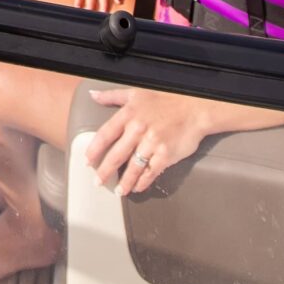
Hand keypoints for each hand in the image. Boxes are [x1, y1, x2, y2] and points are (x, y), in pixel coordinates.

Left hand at [84, 87, 208, 196]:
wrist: (195, 107)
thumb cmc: (166, 99)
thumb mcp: (136, 92)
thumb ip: (113, 95)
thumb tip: (93, 95)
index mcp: (128, 114)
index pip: (105, 135)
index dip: (94, 150)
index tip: (88, 161)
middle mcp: (138, 130)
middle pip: (116, 155)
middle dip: (105, 171)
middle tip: (98, 181)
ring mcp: (152, 143)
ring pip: (133, 168)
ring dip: (124, 182)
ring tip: (118, 191)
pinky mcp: (166, 155)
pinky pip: (150, 172)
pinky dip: (143, 182)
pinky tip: (137, 187)